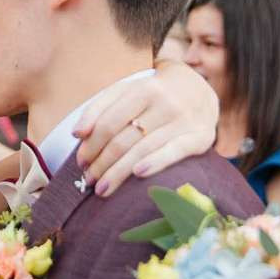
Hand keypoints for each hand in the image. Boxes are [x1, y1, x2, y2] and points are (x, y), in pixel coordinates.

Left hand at [73, 58, 219, 196]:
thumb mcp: (126, 91)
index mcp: (144, 89)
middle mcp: (166, 103)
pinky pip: (175, 152)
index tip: (80, 162)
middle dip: (102, 163)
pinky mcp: (201, 137)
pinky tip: (138, 175)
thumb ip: (99, 108)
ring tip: (102, 189)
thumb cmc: (153, 95)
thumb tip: (78, 133)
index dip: (92, 144)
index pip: (110, 122)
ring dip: (119, 172)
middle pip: (125, 139)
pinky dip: (155, 163)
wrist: (198, 89)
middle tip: (89, 180)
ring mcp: (185, 120)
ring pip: (144, 150)